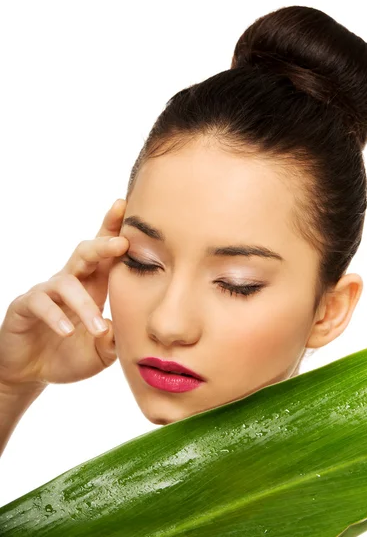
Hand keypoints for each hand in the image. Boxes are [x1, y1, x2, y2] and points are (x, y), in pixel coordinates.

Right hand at [0, 199, 128, 389]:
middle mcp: (70, 282)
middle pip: (85, 253)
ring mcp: (46, 292)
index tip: (126, 207)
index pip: (105, 254)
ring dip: (84, 305)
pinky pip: (40, 303)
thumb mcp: (100, 352)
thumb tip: (124, 329)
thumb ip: (115, 341)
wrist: (31, 373)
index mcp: (92, 286)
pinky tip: (67, 331)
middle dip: (103, 244)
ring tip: (98, 327)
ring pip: (66, 283)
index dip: (114, 230)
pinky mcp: (25, 306)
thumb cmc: (69, 355)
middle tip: (121, 244)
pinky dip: (56, 317)